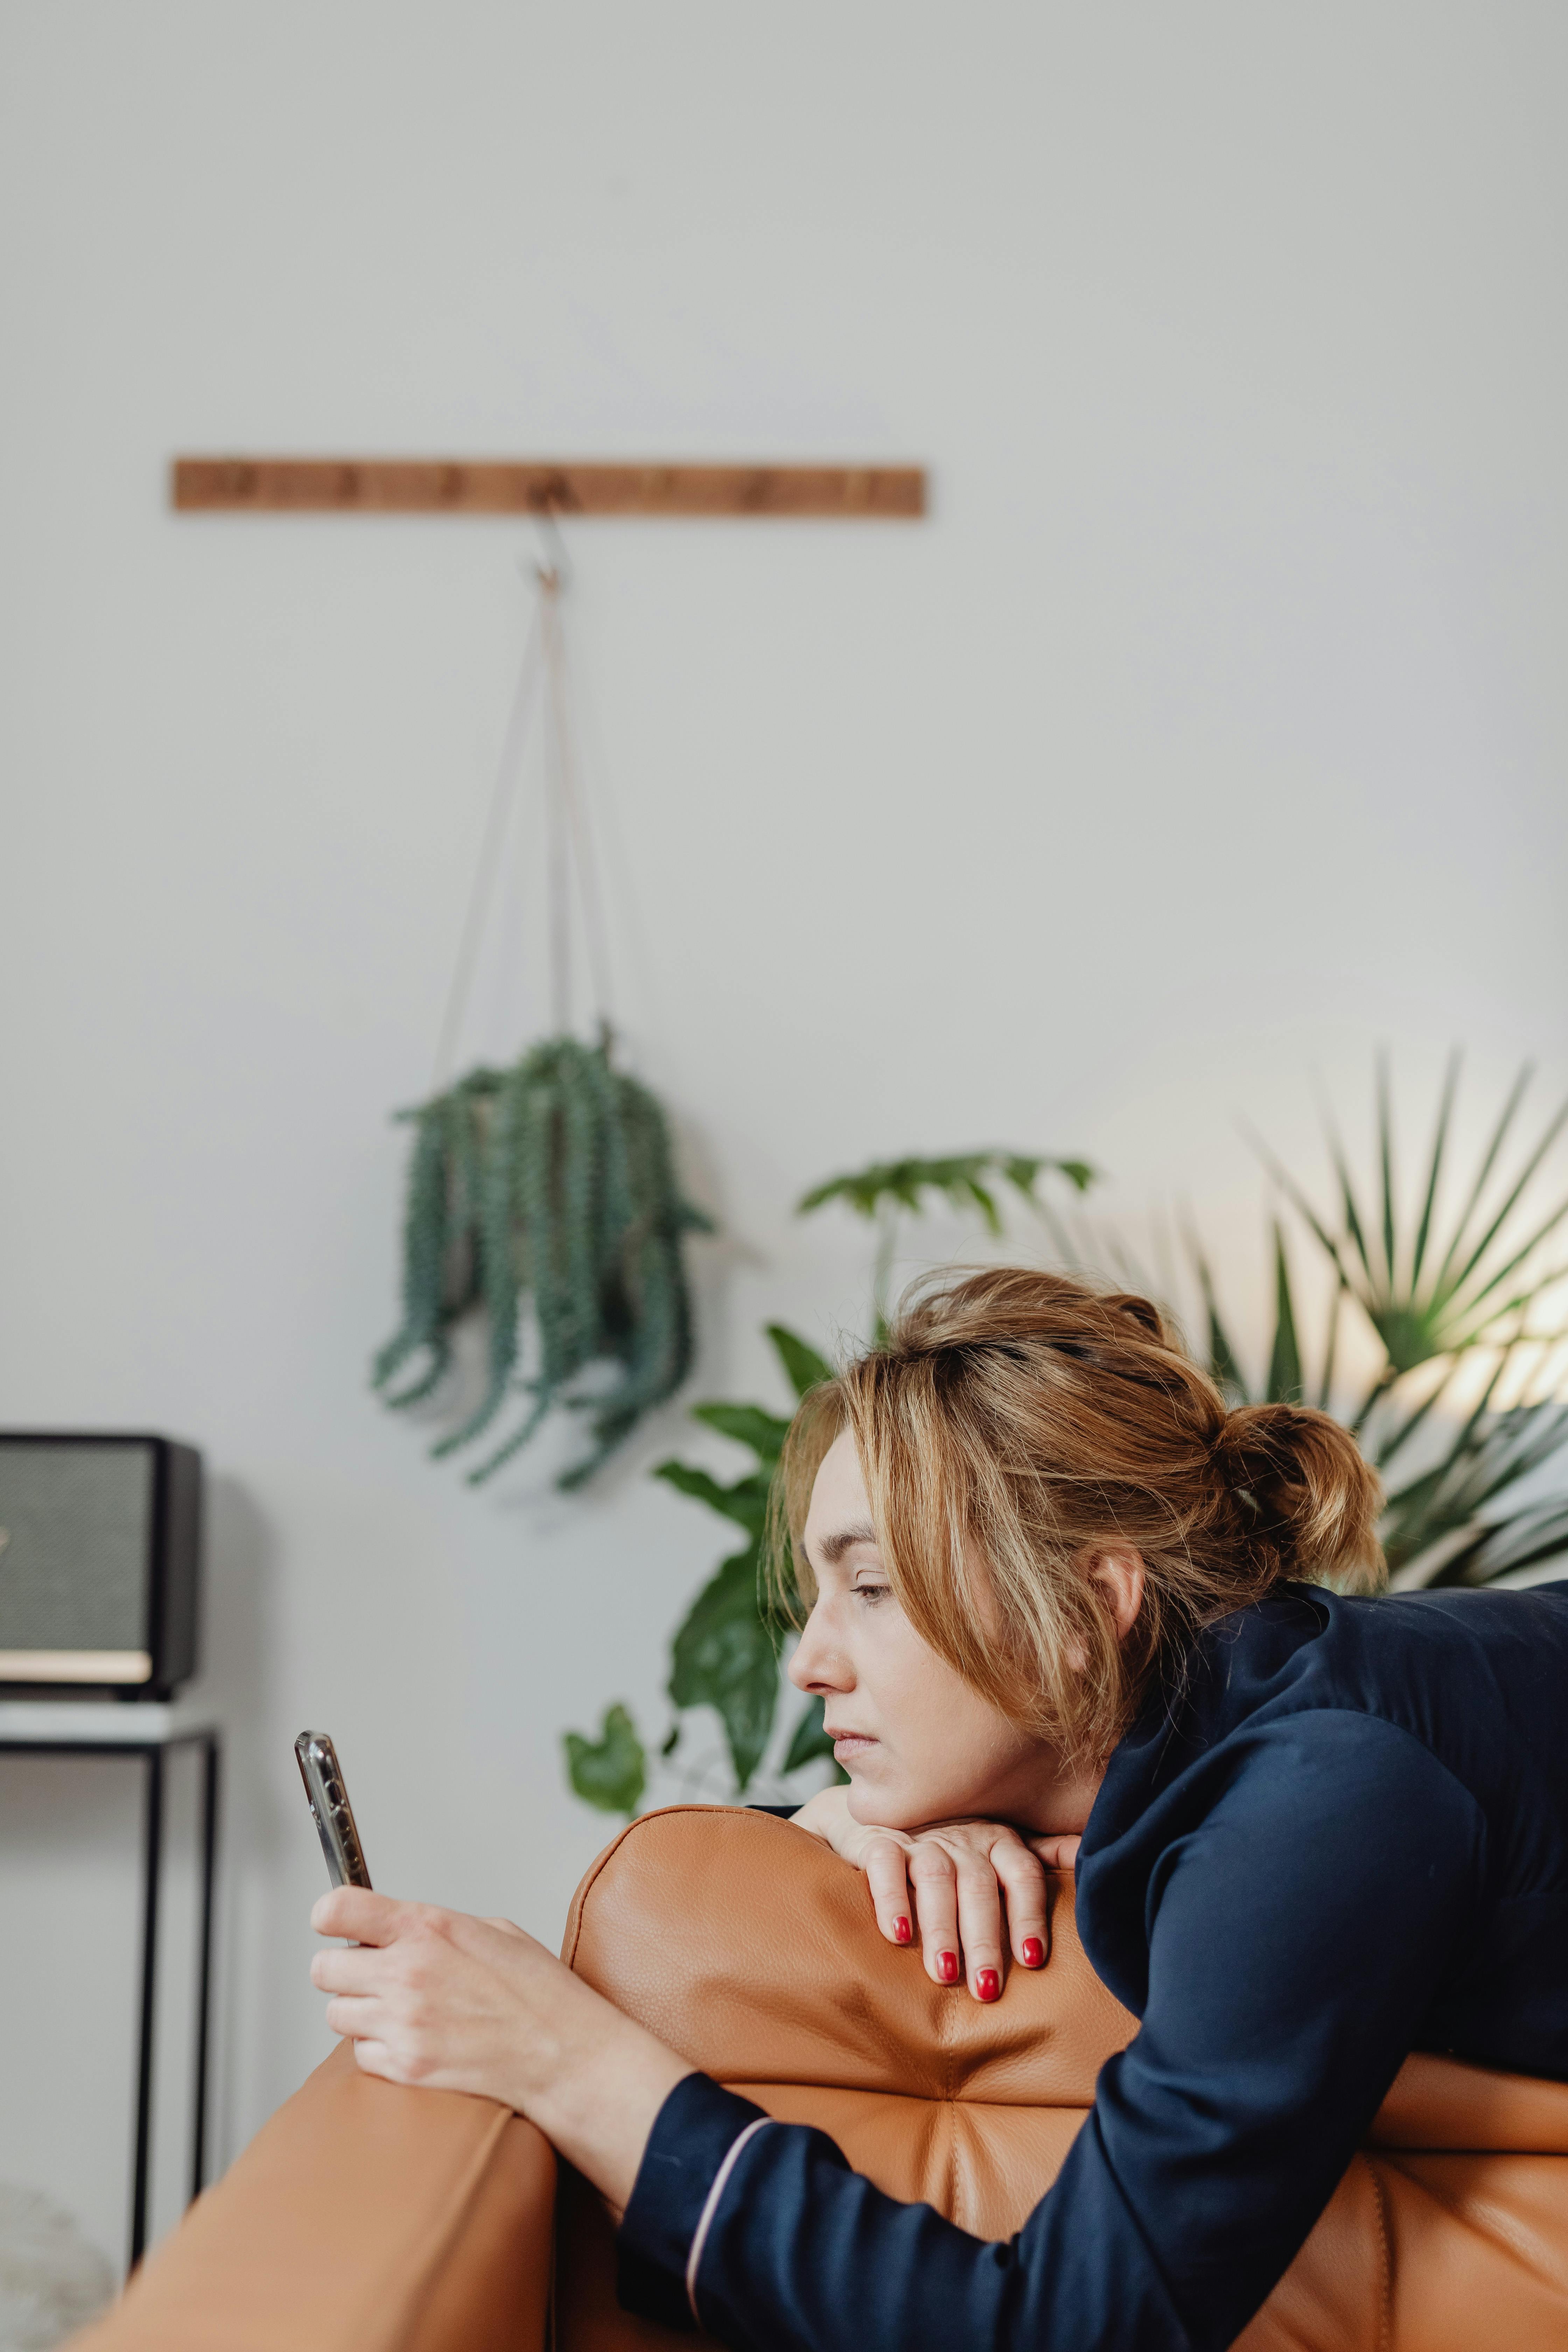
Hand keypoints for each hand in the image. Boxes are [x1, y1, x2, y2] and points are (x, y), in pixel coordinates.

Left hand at [310, 1889, 688, 2210]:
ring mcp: (404, 2023)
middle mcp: (407, 1972)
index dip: (329, 1915)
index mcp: (428, 1927)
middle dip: (344, 1971)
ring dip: (359, 2013)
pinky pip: (360, 2055)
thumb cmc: (537, 1990)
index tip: (331, 1921)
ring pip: (337, 2015)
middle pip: (325, 1969)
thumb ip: (434, 1926)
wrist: (563, 2053)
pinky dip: (378, 2051)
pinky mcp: (406, 2067)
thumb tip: (393, 1930)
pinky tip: (413, 2043)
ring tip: (398, 2013)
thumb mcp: (492, 1930)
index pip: (341, 1908)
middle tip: (371, 1976)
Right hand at [793, 1787, 1078, 1999]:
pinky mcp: (878, 1840)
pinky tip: (897, 1935)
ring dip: (941, 1927)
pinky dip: (892, 1898)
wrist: (883, 1816)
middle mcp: (964, 1836)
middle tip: (986, 1989)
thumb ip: (1043, 1855)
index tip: (1032, 1960)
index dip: (1029, 1915)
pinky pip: (885, 1864)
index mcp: (999, 1841)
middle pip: (979, 1886)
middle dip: (984, 1939)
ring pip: (936, 1878)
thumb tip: (1092, 1857)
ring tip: (945, 1974)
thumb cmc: (953, 1846)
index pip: (1023, 1875)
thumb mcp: (1000, 1847)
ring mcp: (921, 1837)